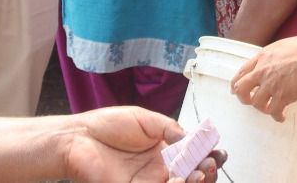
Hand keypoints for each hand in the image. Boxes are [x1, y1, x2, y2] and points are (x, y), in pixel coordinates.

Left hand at [57, 107, 223, 182]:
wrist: (79, 137)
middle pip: (191, 176)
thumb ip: (171, 129)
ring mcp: (148, 182)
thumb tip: (195, 138)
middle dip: (206, 173)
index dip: (209, 157)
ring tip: (199, 174)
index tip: (218, 153)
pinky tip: (179, 179)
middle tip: (209, 165)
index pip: (194, 157)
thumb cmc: (109, 125)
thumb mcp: (146, 120)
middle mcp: (160, 169)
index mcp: (165, 150)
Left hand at [230, 34, 296, 121]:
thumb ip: (275, 54)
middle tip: (249, 101)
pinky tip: (282, 117)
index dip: (237, 82)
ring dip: (262, 108)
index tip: (235, 89)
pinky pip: (273, 111)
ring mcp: (271, 85)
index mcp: (263, 57)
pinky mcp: (282, 97)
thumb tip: (278, 58)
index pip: (242, 71)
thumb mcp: (284, 45)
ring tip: (270, 109)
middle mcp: (263, 71)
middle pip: (241, 88)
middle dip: (242, 97)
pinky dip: (277, 116)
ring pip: (256, 103)